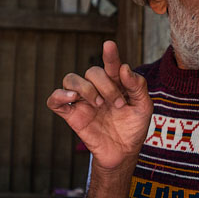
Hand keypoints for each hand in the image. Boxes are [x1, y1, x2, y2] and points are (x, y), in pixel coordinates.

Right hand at [46, 41, 152, 170]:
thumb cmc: (133, 127)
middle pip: (92, 71)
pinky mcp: (71, 115)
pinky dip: (59, 95)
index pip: (110, 64)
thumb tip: (124, 68)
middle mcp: (97, 88)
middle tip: (118, 104)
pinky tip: (73, 98)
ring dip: (85, 88)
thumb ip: (138, 87)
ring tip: (99, 104)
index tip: (109, 45)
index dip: (110, 54)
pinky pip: (54, 100)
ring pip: (70, 79)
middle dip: (106, 85)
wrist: (124, 152)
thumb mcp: (144, 107)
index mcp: (115, 83)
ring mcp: (82, 101)